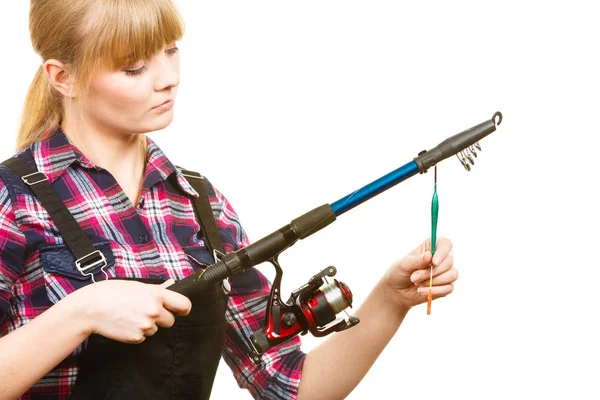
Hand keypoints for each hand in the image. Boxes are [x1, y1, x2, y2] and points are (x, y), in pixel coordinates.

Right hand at [72, 278, 190, 343]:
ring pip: (155, 329)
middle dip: (162, 318)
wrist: (91, 308)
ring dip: (147, 325)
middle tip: (145, 312)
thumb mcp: (137, 286)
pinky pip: (143, 337)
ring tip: (130, 315)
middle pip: (170, 321)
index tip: (181, 311)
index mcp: (157, 295)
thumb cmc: (112, 292)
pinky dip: (137, 333)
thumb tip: (171, 285)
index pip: (184, 305)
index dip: (183, 309)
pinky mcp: (136, 338)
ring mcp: (146, 325)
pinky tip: (125, 324)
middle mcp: (154, 311)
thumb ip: (157, 290)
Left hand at [382, 237, 456, 311]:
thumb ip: (416, 260)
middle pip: (449, 261)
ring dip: (433, 281)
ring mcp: (445, 272)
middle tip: (414, 277)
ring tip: (417, 284)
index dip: (443, 252)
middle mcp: (441, 258)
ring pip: (452, 275)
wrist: (396, 291)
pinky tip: (421, 291)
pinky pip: (449, 288)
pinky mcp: (446, 286)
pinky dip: (435, 290)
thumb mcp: (403, 265)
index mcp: (431, 247)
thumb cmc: (399, 273)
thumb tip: (429, 255)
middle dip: (431, 272)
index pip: (446, 244)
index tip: (434, 262)